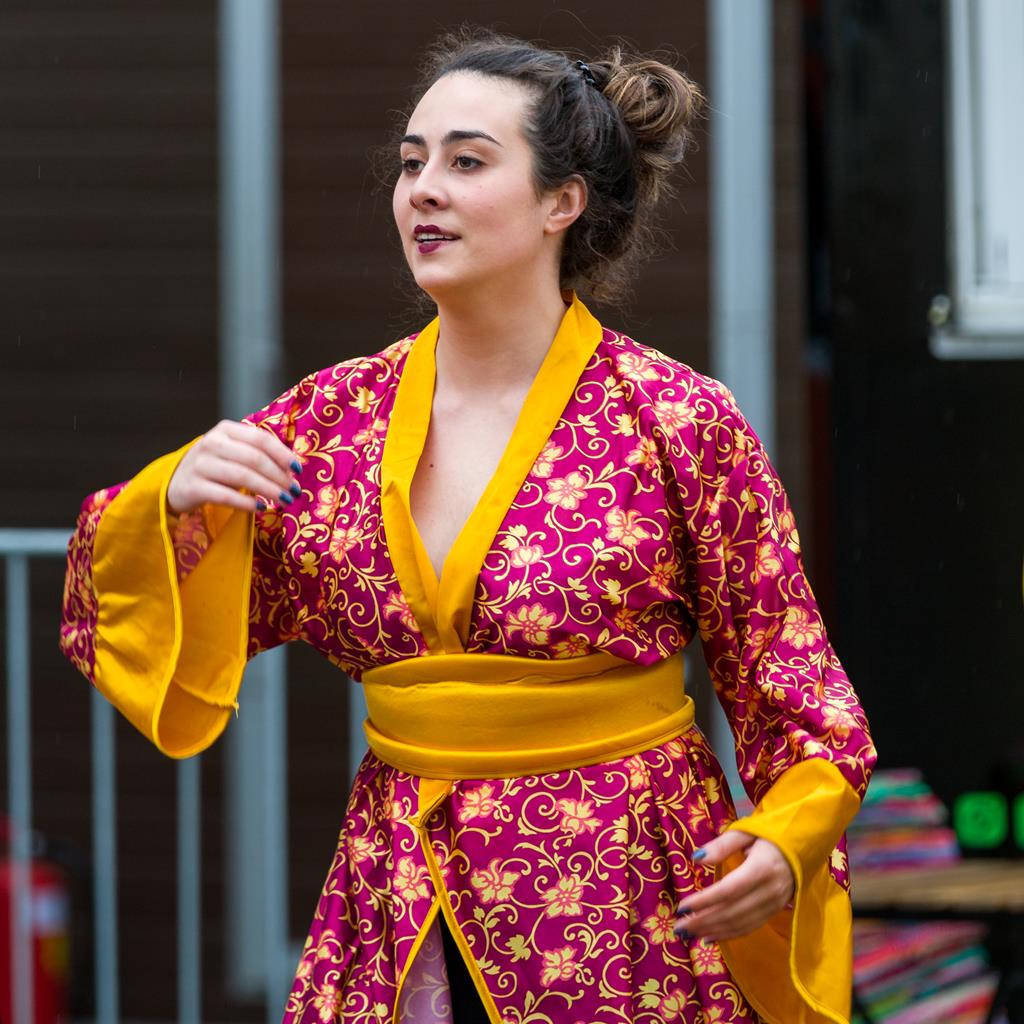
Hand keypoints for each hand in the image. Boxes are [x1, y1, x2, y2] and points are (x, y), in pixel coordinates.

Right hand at [166, 419, 301, 514]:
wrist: (176, 483)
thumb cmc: (215, 466)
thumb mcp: (233, 452)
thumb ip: (259, 454)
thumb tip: (293, 470)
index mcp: (226, 430)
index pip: (260, 439)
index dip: (282, 454)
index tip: (298, 470)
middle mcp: (211, 443)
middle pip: (254, 458)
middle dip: (279, 476)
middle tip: (294, 490)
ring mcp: (200, 464)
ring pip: (242, 476)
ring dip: (268, 490)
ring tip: (285, 500)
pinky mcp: (193, 486)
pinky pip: (225, 496)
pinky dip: (246, 503)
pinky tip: (260, 508)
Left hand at [675, 831, 793, 940]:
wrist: (803, 848)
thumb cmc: (770, 835)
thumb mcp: (745, 832)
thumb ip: (721, 845)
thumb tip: (696, 858)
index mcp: (762, 868)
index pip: (729, 890)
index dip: (705, 901)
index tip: (682, 906)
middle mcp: (770, 891)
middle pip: (733, 911)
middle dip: (703, 921)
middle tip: (679, 927)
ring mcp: (775, 904)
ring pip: (741, 923)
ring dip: (713, 931)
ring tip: (689, 934)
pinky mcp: (775, 911)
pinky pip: (750, 927)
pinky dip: (729, 935)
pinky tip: (710, 937)